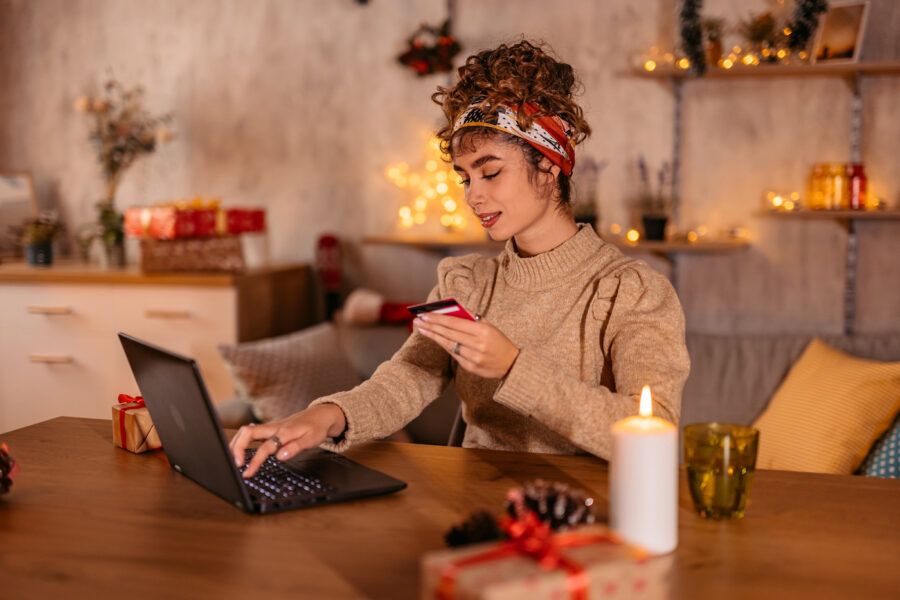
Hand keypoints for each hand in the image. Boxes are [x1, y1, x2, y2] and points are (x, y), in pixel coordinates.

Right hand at [229, 403, 346, 478]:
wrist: (321, 415)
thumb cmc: (316, 428)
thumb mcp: (312, 440)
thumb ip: (295, 448)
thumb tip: (280, 457)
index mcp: (284, 432)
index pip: (265, 448)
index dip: (254, 461)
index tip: (247, 473)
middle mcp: (274, 427)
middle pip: (247, 432)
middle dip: (237, 447)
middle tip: (235, 464)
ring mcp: (271, 427)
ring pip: (247, 431)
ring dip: (237, 443)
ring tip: (234, 459)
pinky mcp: (270, 429)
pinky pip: (252, 432)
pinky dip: (242, 440)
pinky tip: (239, 448)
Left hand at [413, 311, 518, 378]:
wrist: (512, 364)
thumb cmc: (499, 341)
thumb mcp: (490, 326)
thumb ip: (472, 318)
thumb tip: (452, 309)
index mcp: (483, 331)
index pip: (455, 323)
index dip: (438, 319)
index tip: (425, 314)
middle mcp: (478, 345)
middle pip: (449, 334)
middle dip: (431, 326)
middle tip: (418, 320)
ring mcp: (473, 358)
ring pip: (449, 345)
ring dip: (434, 336)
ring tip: (422, 329)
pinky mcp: (471, 367)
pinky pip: (454, 355)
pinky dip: (444, 346)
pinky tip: (436, 339)